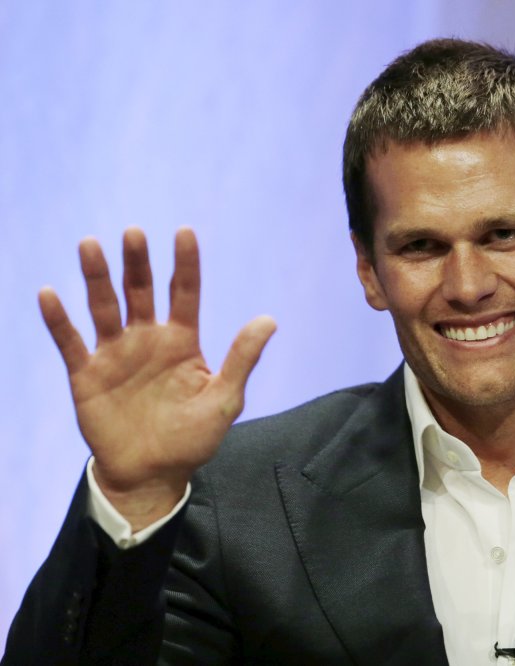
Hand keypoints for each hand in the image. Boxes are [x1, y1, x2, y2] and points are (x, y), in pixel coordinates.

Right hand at [39, 227, 275, 528]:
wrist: (154, 474)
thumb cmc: (193, 438)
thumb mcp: (224, 399)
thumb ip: (242, 359)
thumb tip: (270, 319)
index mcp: (182, 341)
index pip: (184, 292)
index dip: (185, 263)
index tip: (184, 232)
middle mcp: (147, 339)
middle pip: (141, 291)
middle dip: (137, 263)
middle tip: (134, 233)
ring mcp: (116, 354)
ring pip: (103, 307)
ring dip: (96, 277)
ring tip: (90, 245)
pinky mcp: (87, 374)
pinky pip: (70, 342)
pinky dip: (59, 320)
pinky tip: (50, 294)